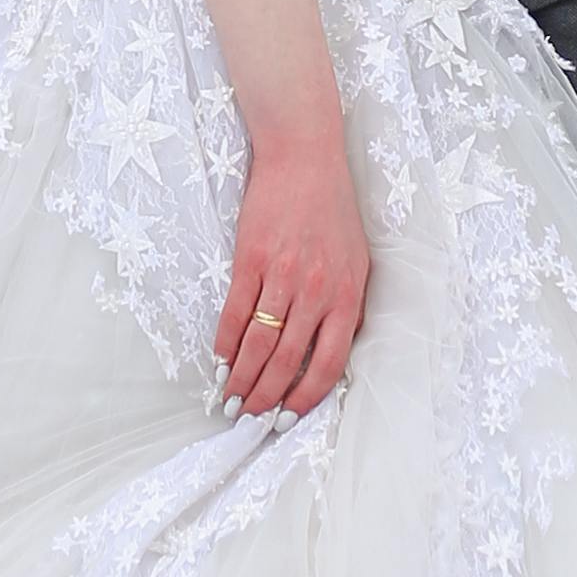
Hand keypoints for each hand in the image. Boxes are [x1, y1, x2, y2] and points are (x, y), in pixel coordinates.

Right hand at [216, 121, 369, 420]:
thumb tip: (329, 351)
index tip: (287, 417)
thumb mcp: (357, 261)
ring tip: (230, 398)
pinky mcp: (252, 258)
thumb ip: (346, 307)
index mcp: (346, 296)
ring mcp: (282, 275)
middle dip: (265, 396)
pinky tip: (220, 358)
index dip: (304, 398)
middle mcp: (316, 291)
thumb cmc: (333, 210)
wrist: (305, 158)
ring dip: (241, 377)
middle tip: (249, 417)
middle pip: (286, 360)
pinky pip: (235, 311)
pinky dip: (225, 341)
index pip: (327, 364)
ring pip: (258, 342)